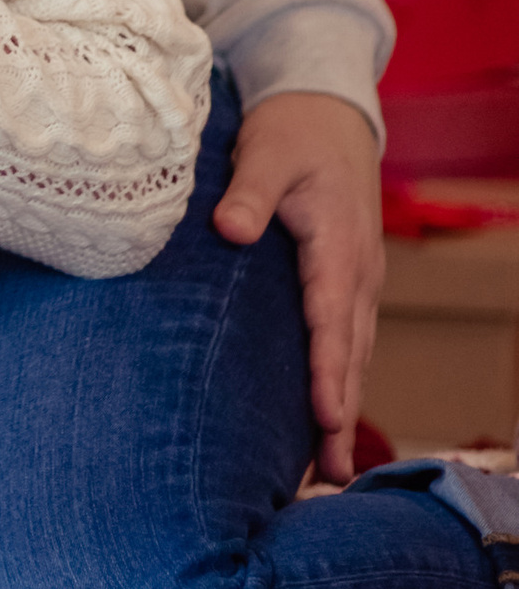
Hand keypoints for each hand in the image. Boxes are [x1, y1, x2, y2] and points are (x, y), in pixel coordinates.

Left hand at [213, 89, 382, 485]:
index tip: (323, 418)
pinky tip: (327, 420)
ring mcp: (358, 281)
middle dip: (341, 415)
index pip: (331, 320)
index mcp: (338, 246)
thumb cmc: (293, 132)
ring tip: (331, 471)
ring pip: (354, 355)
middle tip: (330, 477)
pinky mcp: (347, 282)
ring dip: (344, 409)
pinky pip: (348, 341)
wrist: (327, 111)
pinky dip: (342, 382)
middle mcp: (358, 273)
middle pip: (351, 354)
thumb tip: (230, 230)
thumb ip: (248, 190)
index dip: (327, 371)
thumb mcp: (268, 152)